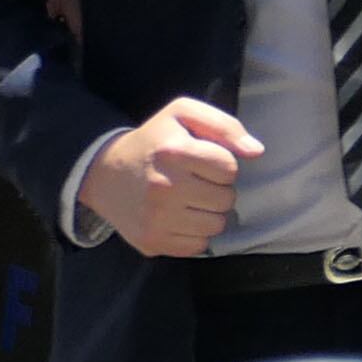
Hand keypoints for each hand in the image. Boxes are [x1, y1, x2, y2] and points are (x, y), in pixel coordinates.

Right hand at [87, 97, 261, 257]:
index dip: (223, 164)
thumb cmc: (154, 141)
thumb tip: (256, 152)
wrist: (104, 174)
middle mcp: (163, 188)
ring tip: (190, 199)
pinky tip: (180, 217)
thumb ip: (224, 125)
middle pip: (226, 199)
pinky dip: (196, 233)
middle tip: (196, 181)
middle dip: (218, 189)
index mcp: (173, 152)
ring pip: (216, 225)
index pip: (229, 168)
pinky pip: (198, 246)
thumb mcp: (183, 115)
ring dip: (210, 213)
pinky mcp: (151, 242)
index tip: (204, 162)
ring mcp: (155, 219)